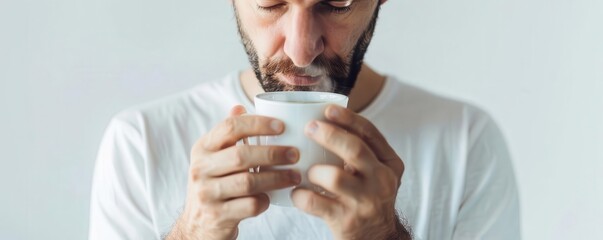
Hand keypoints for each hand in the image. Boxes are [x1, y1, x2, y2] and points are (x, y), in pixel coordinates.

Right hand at [167, 106, 300, 239]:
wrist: (198, 225)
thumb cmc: (215, 184)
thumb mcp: (214, 158)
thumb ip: (227, 135)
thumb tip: (240, 107)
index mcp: (202, 148)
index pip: (230, 127)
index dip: (258, 124)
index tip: (282, 126)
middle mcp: (200, 168)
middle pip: (241, 155)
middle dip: (273, 153)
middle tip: (295, 154)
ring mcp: (207, 193)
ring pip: (248, 182)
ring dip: (276, 178)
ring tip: (295, 176)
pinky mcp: (217, 216)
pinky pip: (249, 206)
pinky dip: (265, 201)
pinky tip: (272, 197)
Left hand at [291, 105, 408, 239]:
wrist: (377, 239)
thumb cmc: (367, 198)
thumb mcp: (375, 173)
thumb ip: (360, 151)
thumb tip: (325, 118)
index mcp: (390, 163)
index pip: (370, 134)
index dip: (348, 119)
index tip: (327, 109)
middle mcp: (382, 181)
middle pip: (355, 149)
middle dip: (329, 135)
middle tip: (309, 127)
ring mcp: (365, 202)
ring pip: (335, 177)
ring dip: (314, 171)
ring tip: (307, 172)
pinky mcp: (346, 221)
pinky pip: (315, 202)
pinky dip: (300, 195)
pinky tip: (297, 193)